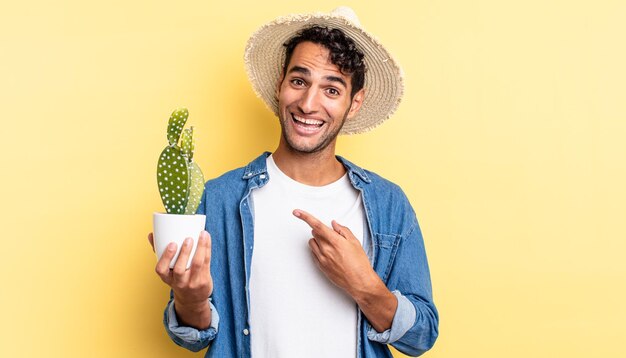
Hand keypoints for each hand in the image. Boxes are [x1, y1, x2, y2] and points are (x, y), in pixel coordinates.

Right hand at [148, 231, 212, 328]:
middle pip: (180, 269)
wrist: (192, 299)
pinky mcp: (204, 280)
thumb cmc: (178, 279)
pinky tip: (207, 238)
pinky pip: (206, 263)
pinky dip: (207, 249)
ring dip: (200, 248)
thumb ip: (159, 253)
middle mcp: (179, 282)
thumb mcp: (167, 270)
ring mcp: (192, 282)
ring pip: (197, 264)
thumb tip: (151, 235)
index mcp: (167, 278)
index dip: (166, 257)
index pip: (161, 270)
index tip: (172, 244)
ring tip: (202, 235)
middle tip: (188, 239)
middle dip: (184, 253)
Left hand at [293, 209, 397, 331]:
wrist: (359, 282)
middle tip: (333, 236)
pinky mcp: (320, 266)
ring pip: (312, 243)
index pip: (317, 225)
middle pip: (315, 233)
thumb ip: (343, 230)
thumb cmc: (359, 263)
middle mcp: (326, 249)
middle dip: (321, 231)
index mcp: (335, 241)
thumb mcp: (355, 242)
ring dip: (318, 240)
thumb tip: (334, 224)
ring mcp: (322, 258)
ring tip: (331, 246)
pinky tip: (330, 254)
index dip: (305, 217)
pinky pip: (314, 253)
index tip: (296, 212)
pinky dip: (318, 250)